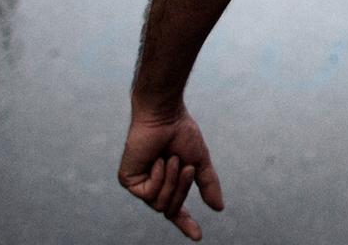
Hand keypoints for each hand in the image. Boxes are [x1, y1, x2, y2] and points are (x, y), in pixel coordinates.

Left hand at [118, 105, 224, 239]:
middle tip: (187, 167)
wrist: (164, 116)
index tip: (198, 237)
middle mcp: (152, 186)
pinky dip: (158, 177)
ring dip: (171, 181)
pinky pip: (148, 194)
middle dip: (182, 190)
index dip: (186, 224)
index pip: (176, 210)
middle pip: (169, 209)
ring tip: (171, 159)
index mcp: (168, 183)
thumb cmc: (180, 133)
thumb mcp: (199, 162)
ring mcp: (140, 184)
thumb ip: (207, 184)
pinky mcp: (128, 180)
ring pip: (159, 204)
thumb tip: (219, 208)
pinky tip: (157, 160)